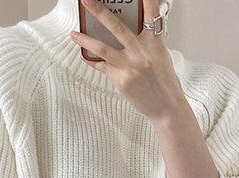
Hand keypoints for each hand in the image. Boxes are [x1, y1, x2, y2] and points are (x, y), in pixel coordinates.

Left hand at [70, 0, 185, 123]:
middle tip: (86, 1)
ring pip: (102, 48)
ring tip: (74, 33)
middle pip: (116, 27)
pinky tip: (83, 55)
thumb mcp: (160, 55)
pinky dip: (91, 60)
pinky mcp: (121, 80)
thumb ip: (145, 41)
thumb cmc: (163, 81)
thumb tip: (124, 32)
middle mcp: (141, 52)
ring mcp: (129, 67)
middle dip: (99, 11)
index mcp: (153, 43)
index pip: (150, 13)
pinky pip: (101, 66)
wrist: (165, 106)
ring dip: (85, 39)